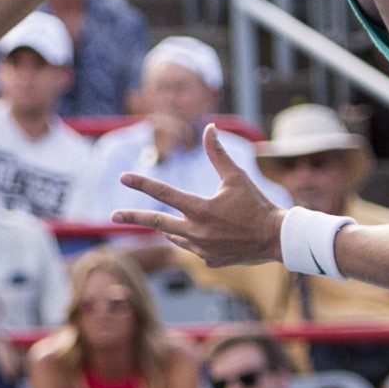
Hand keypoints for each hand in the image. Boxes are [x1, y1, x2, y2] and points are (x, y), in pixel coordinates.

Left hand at [119, 130, 289, 271]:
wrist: (275, 239)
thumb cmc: (257, 204)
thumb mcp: (236, 177)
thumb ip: (218, 153)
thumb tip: (209, 127)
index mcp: (200, 209)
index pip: (164, 193)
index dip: (142, 183)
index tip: (122, 177)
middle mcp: (196, 232)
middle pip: (156, 223)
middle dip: (133, 218)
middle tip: (113, 215)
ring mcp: (201, 249)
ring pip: (173, 236)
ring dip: (166, 227)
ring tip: (161, 222)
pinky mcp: (209, 260)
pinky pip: (191, 248)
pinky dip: (189, 239)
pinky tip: (200, 234)